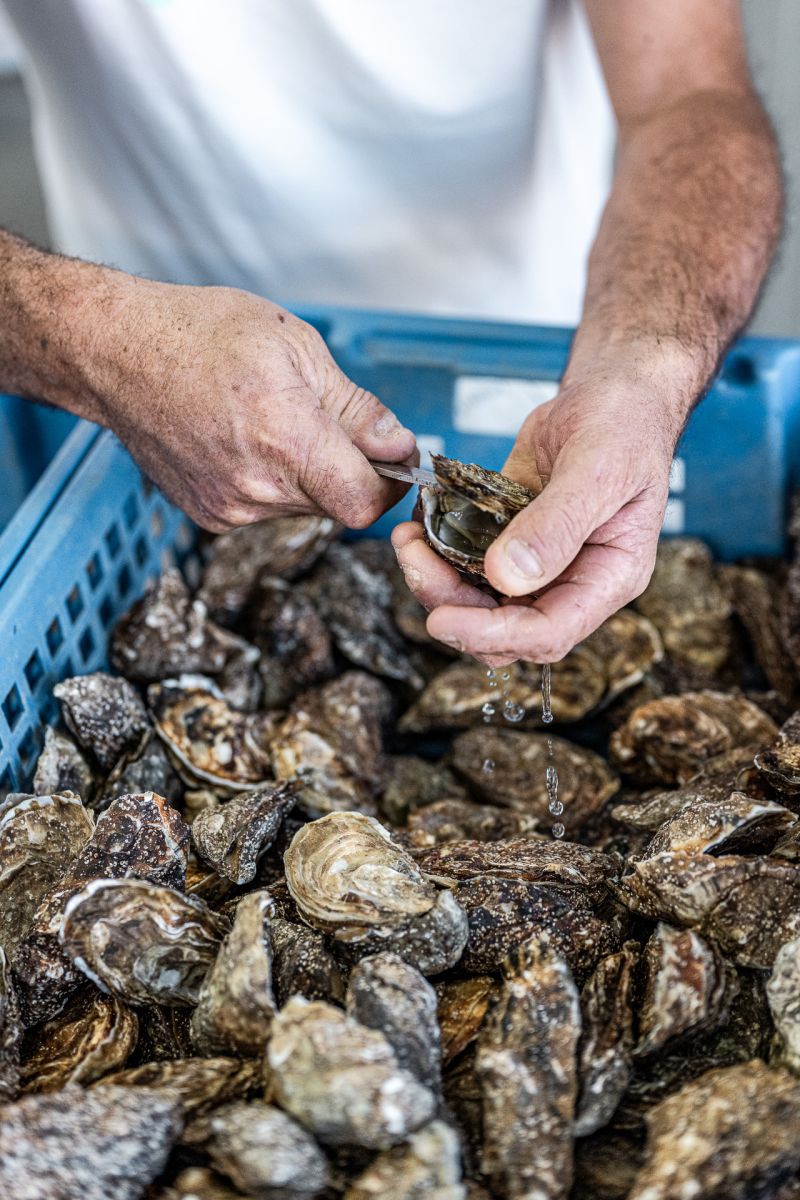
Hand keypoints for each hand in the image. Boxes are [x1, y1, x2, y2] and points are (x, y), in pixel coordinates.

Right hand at [91, 282, 415, 530]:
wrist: (118, 352)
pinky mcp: (210, 516)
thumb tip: (401, 445)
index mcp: (286, 440)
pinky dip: (273, 481)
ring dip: (310, 475)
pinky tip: (246, 440)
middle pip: (337, 505)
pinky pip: (267, 509)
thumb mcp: (298, 348)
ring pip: (304, 508)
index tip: (391, 457)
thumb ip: (357, 408)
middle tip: (326, 419)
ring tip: (274, 421)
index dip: (388, 484)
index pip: (365, 503)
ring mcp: (230, 508)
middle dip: (349, 469)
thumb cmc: (201, 334)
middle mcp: (257, 488)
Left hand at [393, 377, 679, 664]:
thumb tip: (505, 577)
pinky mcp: (509, 539)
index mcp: (609, 577)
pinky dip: (439, 554)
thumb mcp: (599, 468)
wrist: (611, 393)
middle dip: (454, 607)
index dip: (493, 635)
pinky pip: (468, 563)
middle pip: (506, 627)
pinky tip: (418, 528)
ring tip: (408, 540)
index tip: (441, 619)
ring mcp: (539, 563)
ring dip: (437, 581)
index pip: (549, 632)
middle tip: (414, 562)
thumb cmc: (623, 426)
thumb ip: (556, 524)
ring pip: (480, 601)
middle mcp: (573, 581)